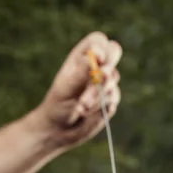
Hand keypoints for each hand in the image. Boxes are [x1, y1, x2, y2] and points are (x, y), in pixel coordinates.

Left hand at [31, 31, 121, 149]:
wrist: (59, 130)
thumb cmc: (58, 105)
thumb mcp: (65, 88)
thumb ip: (81, 71)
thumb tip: (95, 56)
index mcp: (82, 58)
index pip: (98, 41)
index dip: (101, 47)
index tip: (98, 59)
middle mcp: (96, 68)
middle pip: (114, 52)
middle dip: (108, 66)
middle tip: (100, 78)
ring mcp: (105, 84)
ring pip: (113, 81)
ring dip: (98, 94)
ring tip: (82, 107)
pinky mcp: (110, 100)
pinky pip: (114, 99)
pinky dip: (101, 107)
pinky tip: (87, 113)